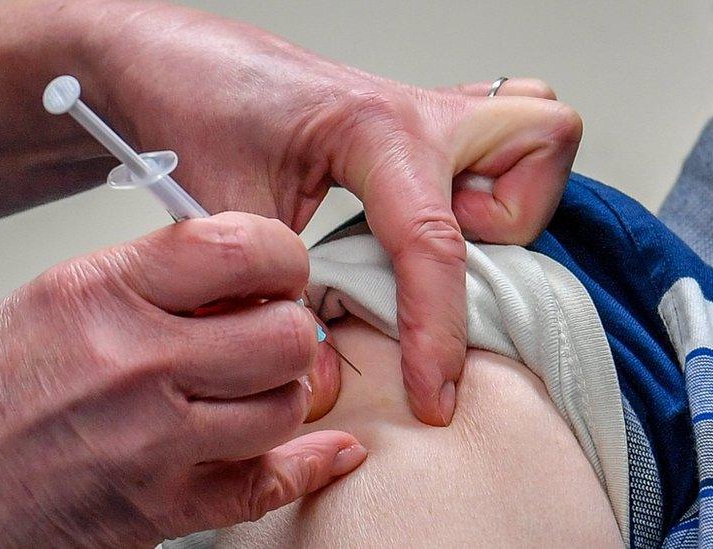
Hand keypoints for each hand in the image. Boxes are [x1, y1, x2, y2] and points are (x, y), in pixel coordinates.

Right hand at [0, 212, 364, 545]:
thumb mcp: (59, 297)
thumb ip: (157, 278)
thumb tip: (246, 274)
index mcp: (105, 292)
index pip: (243, 247)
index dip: (282, 256)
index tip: (277, 270)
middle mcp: (135, 363)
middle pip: (285, 334)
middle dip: (288, 329)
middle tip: (269, 331)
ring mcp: (153, 442)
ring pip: (288, 406)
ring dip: (283, 395)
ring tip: (253, 389)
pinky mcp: (162, 508)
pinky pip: (271, 483)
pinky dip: (308, 464)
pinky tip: (320, 450)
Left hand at [73, 1, 582, 424]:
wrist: (170, 57)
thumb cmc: (195, 104)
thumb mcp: (227, 210)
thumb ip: (273, 295)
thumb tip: (324, 375)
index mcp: (372, 127)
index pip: (432, 239)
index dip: (436, 331)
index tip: (432, 393)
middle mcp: (415, 110)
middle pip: (541, 141)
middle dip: (514, 218)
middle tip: (447, 253)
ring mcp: (421, 110)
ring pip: (534, 130)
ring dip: (510, 193)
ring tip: (442, 229)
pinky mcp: (414, 121)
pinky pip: (497, 134)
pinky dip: (490, 180)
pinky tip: (431, 214)